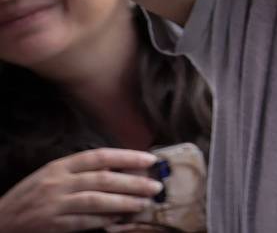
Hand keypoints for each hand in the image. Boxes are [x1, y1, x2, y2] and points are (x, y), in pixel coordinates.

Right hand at [0, 148, 166, 231]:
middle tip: (155, 186)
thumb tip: (120, 169)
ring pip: (97, 201)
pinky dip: (104, 220)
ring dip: (124, 202)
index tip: (149, 159)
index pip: (99, 156)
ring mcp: (55, 204)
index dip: (126, 157)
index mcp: (59, 166)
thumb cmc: (32, 195)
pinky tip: (120, 219)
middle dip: (133, 182)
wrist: (2, 219)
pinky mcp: (52, 224)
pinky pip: (84, 222)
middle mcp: (58, 182)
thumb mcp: (52, 175)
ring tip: (144, 203)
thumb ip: (81, 171)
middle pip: (103, 179)